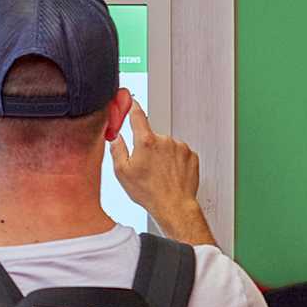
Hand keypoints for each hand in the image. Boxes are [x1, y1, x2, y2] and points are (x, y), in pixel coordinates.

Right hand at [109, 100, 215, 244]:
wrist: (174, 206)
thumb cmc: (149, 192)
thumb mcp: (122, 172)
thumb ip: (117, 150)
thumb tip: (115, 137)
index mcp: (145, 142)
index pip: (137, 116)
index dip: (132, 106)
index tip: (131, 101)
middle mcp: (164, 140)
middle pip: (151, 136)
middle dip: (147, 147)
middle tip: (145, 166)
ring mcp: (180, 147)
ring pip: (166, 145)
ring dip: (162, 154)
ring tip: (159, 173)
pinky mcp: (191, 155)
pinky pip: (179, 152)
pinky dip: (174, 160)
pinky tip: (169, 173)